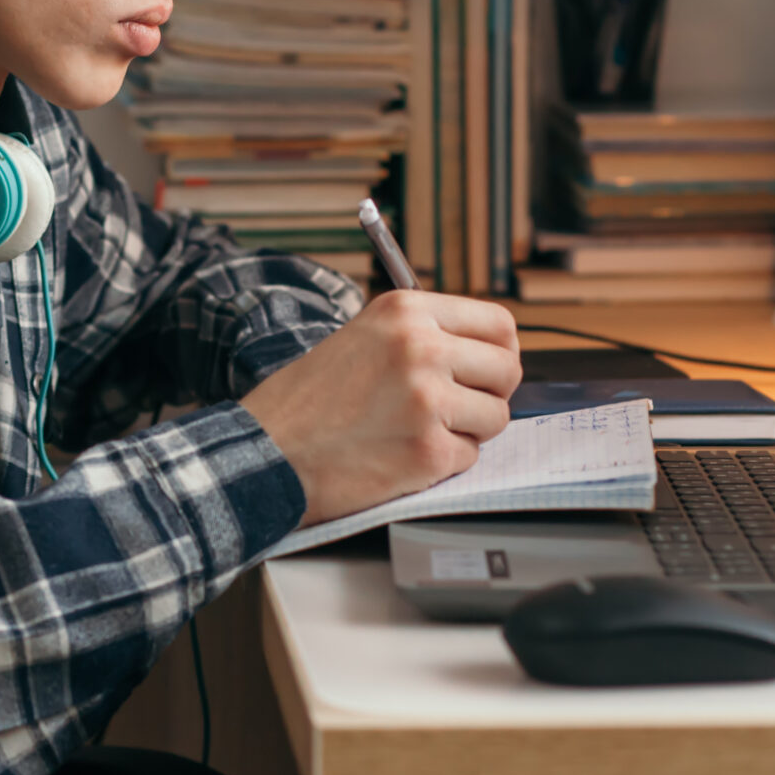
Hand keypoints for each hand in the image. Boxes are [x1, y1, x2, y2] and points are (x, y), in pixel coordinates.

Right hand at [240, 290, 522, 526]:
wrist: (267, 452)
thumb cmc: (307, 400)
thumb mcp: (363, 337)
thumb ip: (421, 335)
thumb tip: (484, 352)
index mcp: (406, 312)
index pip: (499, 324)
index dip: (499, 352)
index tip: (487, 370)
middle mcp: (422, 348)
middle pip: (507, 370)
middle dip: (489, 394)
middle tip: (458, 407)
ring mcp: (428, 400)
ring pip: (496, 417)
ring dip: (467, 431)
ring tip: (417, 431)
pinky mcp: (428, 450)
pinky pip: (469, 456)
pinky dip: (442, 463)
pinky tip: (401, 455)